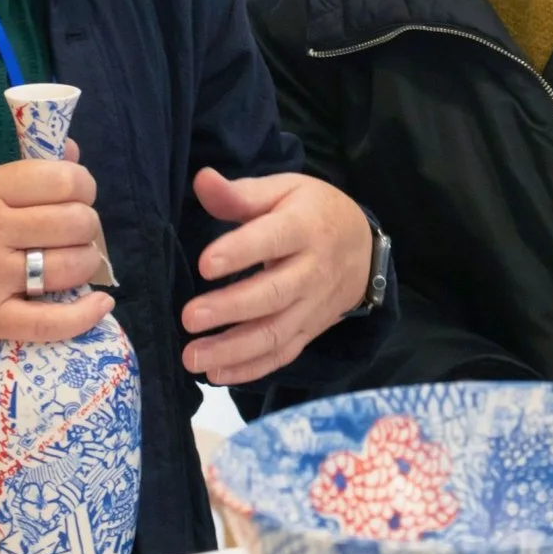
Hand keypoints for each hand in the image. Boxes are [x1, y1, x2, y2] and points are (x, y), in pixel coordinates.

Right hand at [0, 160, 112, 359]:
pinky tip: (100, 306)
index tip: (79, 196)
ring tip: (78, 262)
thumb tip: (72, 156)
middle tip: (77, 232)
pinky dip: (84, 315)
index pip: (61, 180)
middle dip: (87, 226)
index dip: (83, 186)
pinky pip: (51, 322)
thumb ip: (14, 174)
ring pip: (69, 267)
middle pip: (74, 223)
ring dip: (87, 264)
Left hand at [180, 170, 373, 384]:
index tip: (205, 264)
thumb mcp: (284, 191)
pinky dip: (251, 369)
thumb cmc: (312, 211)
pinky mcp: (310, 331)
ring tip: (192, 357)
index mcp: (304, 227)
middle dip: (231, 308)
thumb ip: (240, 193)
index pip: (273, 239)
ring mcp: (313, 306)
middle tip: (189, 317)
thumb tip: (201, 179)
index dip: (241, 252)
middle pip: (274, 293)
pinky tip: (216, 374)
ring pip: (276, 333)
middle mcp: (312, 270)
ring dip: (233, 350)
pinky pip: (283, 355)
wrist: (362, 246)